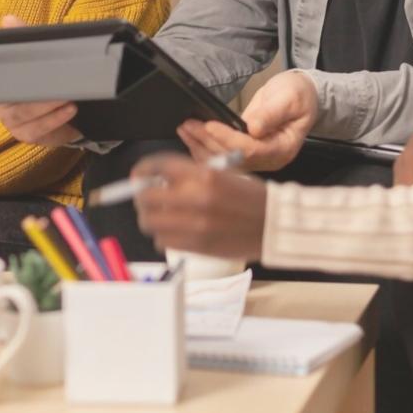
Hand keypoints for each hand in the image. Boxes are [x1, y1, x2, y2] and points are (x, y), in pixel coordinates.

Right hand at [0, 15, 82, 144]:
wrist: (59, 116)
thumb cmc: (42, 85)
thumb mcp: (36, 62)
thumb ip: (24, 40)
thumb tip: (8, 19)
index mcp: (1, 87)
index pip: (0, 78)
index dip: (9, 70)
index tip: (26, 65)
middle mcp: (5, 108)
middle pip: (16, 102)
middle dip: (38, 94)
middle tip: (59, 83)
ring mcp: (17, 125)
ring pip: (29, 117)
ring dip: (50, 108)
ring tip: (70, 98)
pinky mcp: (32, 137)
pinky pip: (42, 131)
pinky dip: (56, 121)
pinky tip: (71, 110)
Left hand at [132, 153, 267, 260]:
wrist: (273, 224)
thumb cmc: (251, 198)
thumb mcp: (223, 174)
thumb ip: (191, 175)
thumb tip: (158, 179)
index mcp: (205, 174)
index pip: (158, 167)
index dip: (143, 170)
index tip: (139, 175)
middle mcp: (196, 198)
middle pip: (146, 197)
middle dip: (142, 196)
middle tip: (146, 197)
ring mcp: (195, 224)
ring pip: (150, 222)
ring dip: (150, 218)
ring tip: (160, 216)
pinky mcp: (197, 245)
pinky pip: (163, 241)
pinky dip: (163, 236)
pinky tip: (174, 230)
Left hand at [176, 71, 318, 171]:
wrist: (303, 96)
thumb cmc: (299, 96)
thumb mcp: (290, 99)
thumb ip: (272, 113)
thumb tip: (254, 127)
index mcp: (283, 149)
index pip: (251, 150)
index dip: (228, 139)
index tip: (209, 126)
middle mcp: (268, 159)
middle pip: (233, 157)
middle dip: (207, 142)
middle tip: (188, 126)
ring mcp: (256, 159)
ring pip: (224, 160)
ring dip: (201, 146)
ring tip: (185, 129)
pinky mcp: (246, 154)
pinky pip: (223, 155)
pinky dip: (205, 147)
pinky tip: (192, 137)